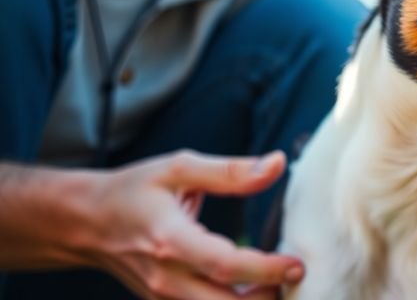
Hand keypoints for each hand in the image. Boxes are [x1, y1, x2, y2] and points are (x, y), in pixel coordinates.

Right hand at [79, 150, 302, 299]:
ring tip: (277, 282)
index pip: (224, 266)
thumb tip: (278, 164)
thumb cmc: (134, 190)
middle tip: (294, 275)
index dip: (266, 270)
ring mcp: (163, 297)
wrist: (85, 222)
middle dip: (266, 298)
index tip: (297, 265)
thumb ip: (231, 171)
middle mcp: (166, 277)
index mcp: (170, 240)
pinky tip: (255, 289)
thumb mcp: (179, 167)